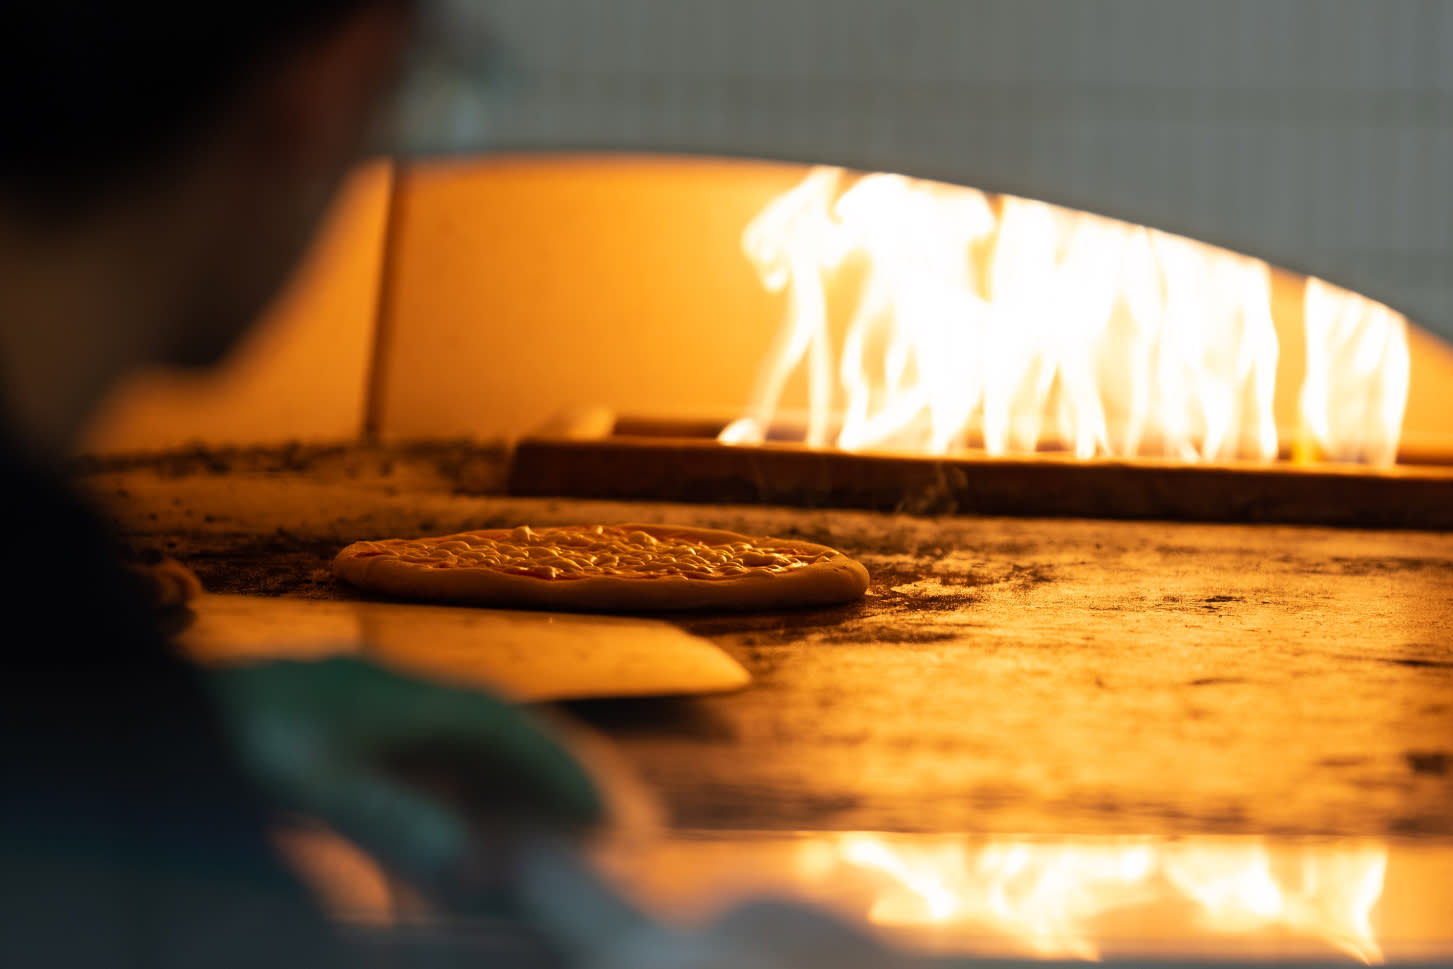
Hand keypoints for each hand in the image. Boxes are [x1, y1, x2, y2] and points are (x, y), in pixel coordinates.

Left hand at [205, 657, 602, 882]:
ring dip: (501, 783)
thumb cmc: (230, 739)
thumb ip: (387, 818)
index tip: (604, 812)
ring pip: (457, 741)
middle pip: (492, 728)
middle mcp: (393, 687)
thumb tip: (468, 860)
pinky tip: (446, 829)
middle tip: (591, 823)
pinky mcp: (338, 723)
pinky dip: (452, 790)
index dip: (559, 769)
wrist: (143, 709)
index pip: (504, 725)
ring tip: (533, 832)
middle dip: (544, 773)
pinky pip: (419, 755)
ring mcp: (365, 702)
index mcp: (400, 692)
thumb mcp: (305, 783)